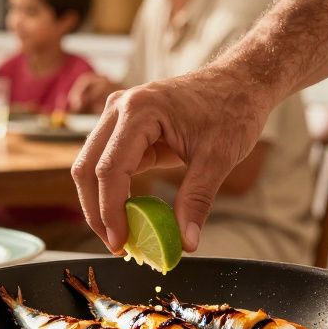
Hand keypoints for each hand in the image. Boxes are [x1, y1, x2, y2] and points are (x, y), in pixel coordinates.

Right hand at [72, 63, 272, 253]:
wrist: (239, 81)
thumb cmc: (232, 109)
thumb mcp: (219, 158)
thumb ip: (198, 200)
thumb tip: (186, 242)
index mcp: (139, 110)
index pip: (109, 169)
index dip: (110, 211)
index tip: (122, 243)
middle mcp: (119, 108)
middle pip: (87, 168)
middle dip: (97, 212)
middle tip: (117, 246)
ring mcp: (117, 115)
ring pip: (89, 166)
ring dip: (99, 203)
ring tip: (121, 235)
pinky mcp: (124, 127)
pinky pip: (106, 163)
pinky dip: (112, 191)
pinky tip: (128, 215)